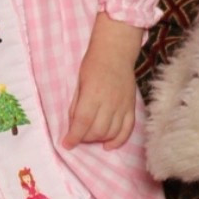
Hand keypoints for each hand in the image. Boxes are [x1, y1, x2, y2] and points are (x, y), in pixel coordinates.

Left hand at [64, 14, 140, 149]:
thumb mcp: (79, 83)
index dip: (74, 136)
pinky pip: (127, 129)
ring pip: (111, 133)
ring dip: (99, 139)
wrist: (116, 52)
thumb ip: (77, 105)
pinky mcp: (131, 107)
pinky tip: (108, 146)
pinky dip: (118, 141)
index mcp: (93, 94)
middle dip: (85, 138)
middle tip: (78, 135)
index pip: (83, 121)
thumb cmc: (93, 64)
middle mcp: (109, 102)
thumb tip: (74, 125)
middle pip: (97, 130)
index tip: (67, 144)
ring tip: (91, 136)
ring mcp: (122, 105)